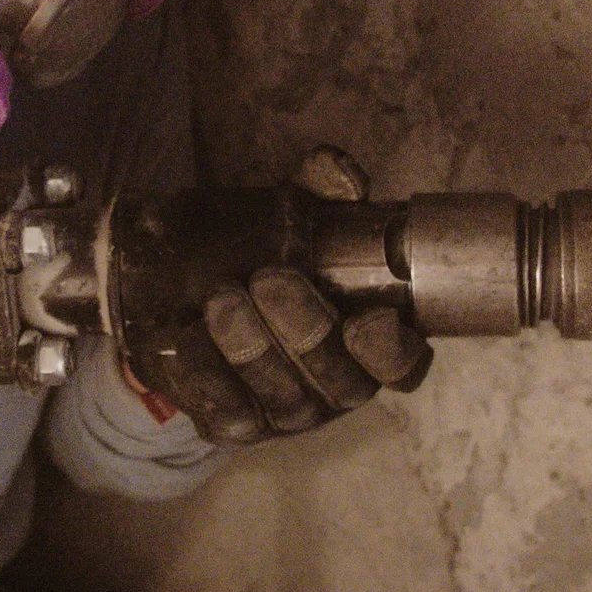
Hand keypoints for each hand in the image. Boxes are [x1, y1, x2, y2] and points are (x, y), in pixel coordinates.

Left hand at [132, 148, 433, 442]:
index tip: (369, 320)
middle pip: (340, 382)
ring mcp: (289, 412)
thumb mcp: (301, 220)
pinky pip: (226, 411)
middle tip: (271, 279)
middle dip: (307, 332)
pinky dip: (206, 375)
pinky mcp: (237, 423)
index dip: (393, 351)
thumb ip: (325, 191)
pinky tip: (188, 336)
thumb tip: (335, 168)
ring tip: (222, 299)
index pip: (403, 364)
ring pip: (282, 396)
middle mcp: (338, 386)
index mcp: (371, 343)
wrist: (201, 300)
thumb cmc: (276, 258)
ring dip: (251, 348)